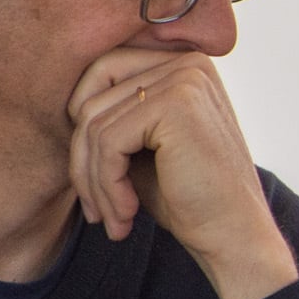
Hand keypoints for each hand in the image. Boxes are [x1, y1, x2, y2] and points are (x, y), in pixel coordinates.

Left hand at [65, 48, 297, 298]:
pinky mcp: (177, 104)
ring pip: (93, 124)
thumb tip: (63, 105)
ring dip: (93, 182)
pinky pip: (108, 141)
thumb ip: (112, 117)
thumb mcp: (142, 148)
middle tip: (96, 208)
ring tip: (114, 220)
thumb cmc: (189, 198)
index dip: (84, 131)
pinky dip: (106, 186)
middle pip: (91, 98)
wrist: (235, 236)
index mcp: (183, 64)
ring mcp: (184, 79)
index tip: (93, 184)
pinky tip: (126, 216)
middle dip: (81, 159)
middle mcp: (187, 62)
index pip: (101, 75)